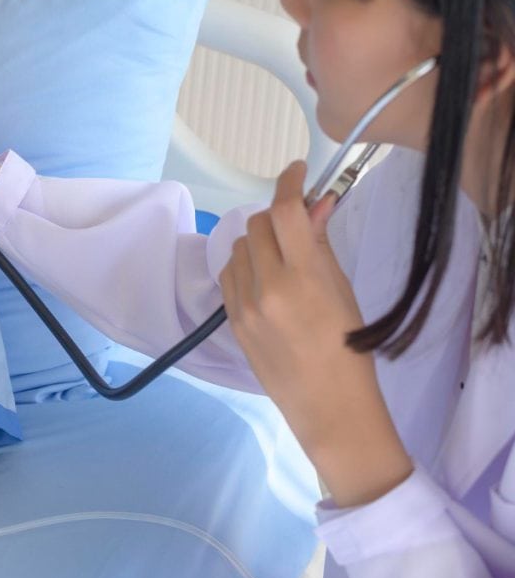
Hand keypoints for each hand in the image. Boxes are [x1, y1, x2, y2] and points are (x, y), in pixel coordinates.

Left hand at [219, 161, 411, 506]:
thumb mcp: (342, 291)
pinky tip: (264, 277)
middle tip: (297, 224)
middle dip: (276, 216)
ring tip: (283, 256)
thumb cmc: (348, 349)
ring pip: (238, 248)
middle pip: (256, 225)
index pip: (285, 211)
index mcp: (302, 278)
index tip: (297, 171)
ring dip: (258, 241)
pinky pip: (229, 275)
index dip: (290, 182)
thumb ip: (321, 244)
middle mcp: (266, 288)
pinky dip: (244, 266)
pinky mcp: (231, 321)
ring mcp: (243, 306)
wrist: (329, 406)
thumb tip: (317, 202)